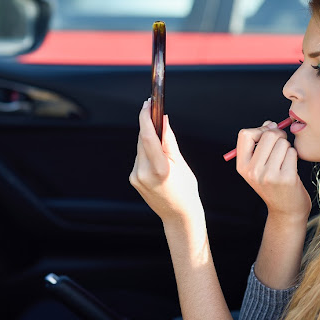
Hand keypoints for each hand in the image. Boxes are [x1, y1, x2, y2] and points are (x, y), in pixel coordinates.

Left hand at [129, 100, 202, 223]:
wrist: (178, 215)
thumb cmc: (186, 189)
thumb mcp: (181, 163)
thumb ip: (169, 141)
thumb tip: (163, 120)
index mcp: (160, 169)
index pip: (147, 136)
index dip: (146, 117)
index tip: (148, 103)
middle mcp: (144, 173)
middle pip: (142, 140)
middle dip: (148, 125)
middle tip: (154, 110)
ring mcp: (136, 177)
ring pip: (140, 148)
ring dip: (148, 139)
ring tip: (160, 136)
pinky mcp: (133, 179)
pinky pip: (139, 158)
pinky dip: (146, 152)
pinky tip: (156, 154)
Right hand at [235, 121, 310, 220]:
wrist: (286, 211)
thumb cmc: (274, 185)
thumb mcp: (259, 167)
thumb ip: (261, 144)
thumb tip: (269, 123)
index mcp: (242, 166)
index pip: (245, 134)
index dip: (259, 130)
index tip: (267, 135)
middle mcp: (253, 171)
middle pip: (267, 135)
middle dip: (278, 135)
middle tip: (282, 144)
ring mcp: (269, 175)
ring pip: (282, 143)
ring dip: (287, 148)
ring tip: (285, 160)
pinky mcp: (286, 178)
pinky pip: (292, 153)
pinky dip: (295, 156)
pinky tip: (292, 168)